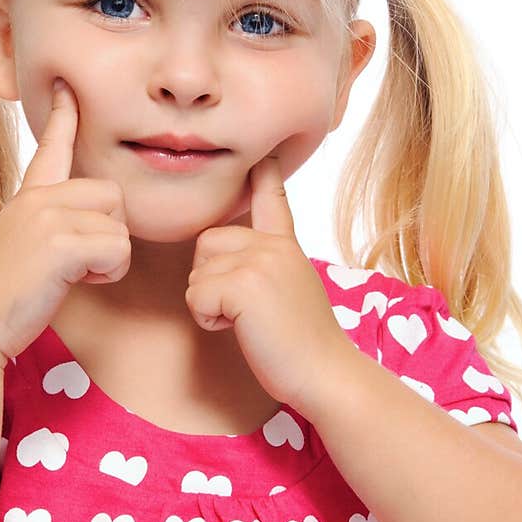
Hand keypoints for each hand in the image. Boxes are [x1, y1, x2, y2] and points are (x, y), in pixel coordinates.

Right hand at [0, 78, 131, 366]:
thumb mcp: (20, 253)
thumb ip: (47, 232)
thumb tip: (82, 239)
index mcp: (26, 199)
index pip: (51, 148)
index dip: (64, 117)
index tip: (67, 87)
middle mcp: (36, 199)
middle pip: (112, 195)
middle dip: (110, 234)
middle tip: (79, 264)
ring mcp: (45, 216)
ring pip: (119, 225)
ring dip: (108, 259)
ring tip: (72, 277)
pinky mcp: (58, 241)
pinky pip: (117, 248)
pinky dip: (107, 273)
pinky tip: (76, 283)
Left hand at [184, 154, 349, 416]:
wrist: (326, 374)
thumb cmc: (303, 346)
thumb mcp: (291, 291)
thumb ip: (266, 267)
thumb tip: (225, 260)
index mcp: (285, 246)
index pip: (271, 199)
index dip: (263, 172)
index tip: (262, 147)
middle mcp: (273, 245)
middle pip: (206, 243)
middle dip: (210, 280)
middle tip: (245, 311)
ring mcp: (260, 261)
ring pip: (197, 274)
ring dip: (209, 304)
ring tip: (248, 322)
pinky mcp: (244, 284)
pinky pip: (196, 296)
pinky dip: (208, 320)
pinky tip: (239, 330)